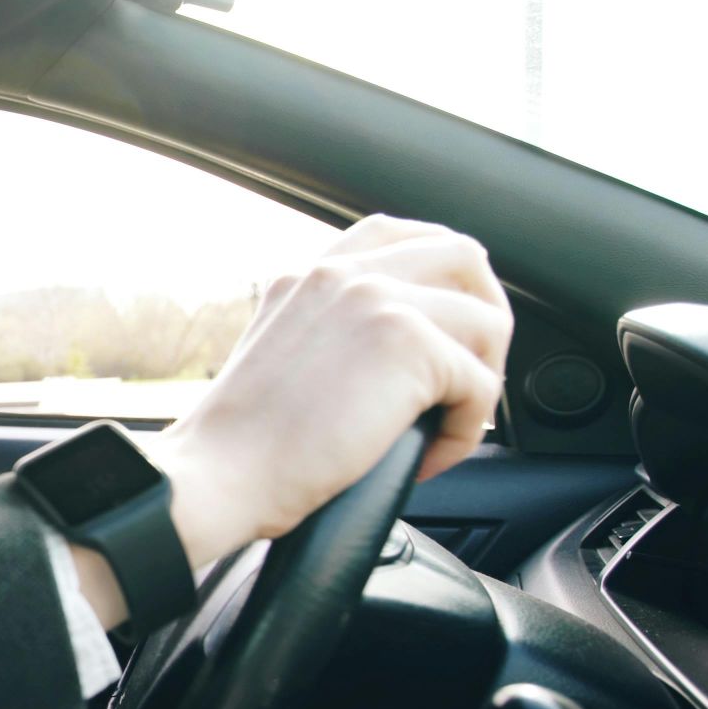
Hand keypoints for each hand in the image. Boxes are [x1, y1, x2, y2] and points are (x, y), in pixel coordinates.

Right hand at [157, 213, 512, 563]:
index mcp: (310, 274)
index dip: (440, 270)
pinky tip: (429, 458)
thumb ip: (327, 334)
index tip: (447, 316)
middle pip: (464, 256)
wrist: (219, 475)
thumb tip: (390, 360)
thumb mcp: (277, 358)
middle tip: (469, 375)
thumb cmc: (240, 447)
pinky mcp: (409, 345)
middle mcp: (344, 274)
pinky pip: (481, 385)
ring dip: (482, 379)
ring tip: (446, 425)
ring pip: (488, 322)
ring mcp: (378, 301)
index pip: (396, 233)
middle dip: (485, 314)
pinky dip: (465, 432)